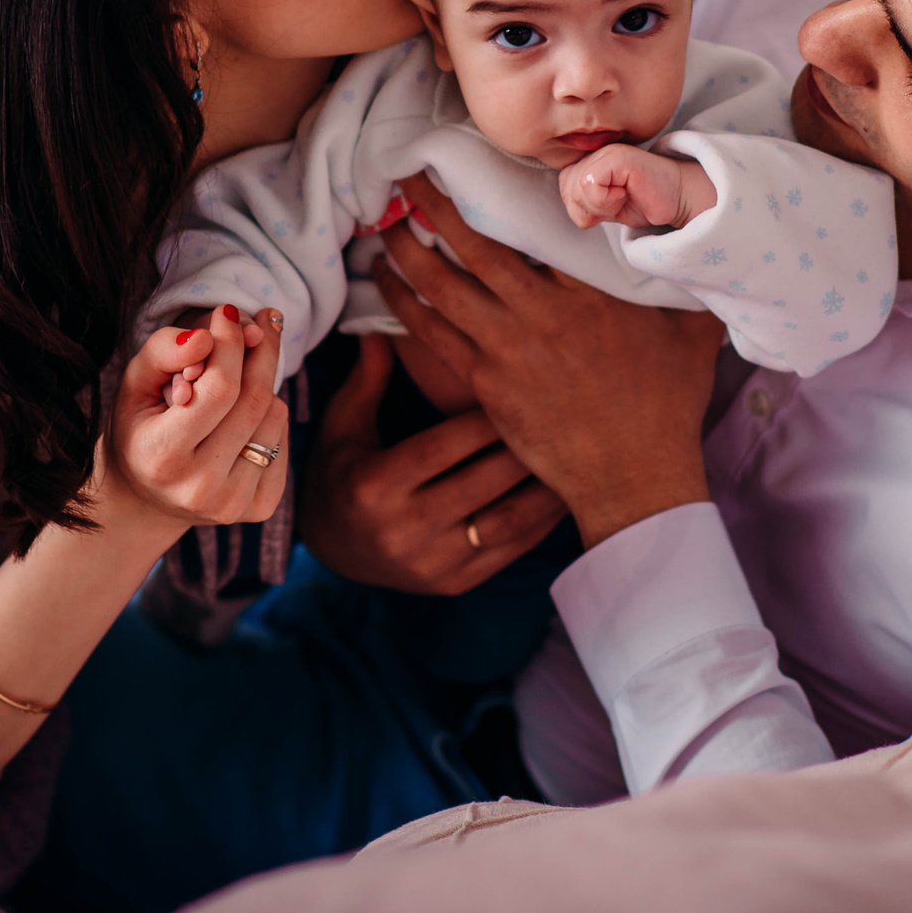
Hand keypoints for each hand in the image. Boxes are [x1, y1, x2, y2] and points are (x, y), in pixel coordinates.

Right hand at [102, 303, 289, 540]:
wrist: (144, 496)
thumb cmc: (139, 427)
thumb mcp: (135, 385)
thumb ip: (163, 351)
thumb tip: (209, 334)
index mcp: (161, 456)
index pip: (219, 389)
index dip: (230, 343)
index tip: (230, 311)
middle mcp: (199, 487)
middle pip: (254, 400)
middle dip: (261, 350)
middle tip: (260, 321)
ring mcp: (232, 503)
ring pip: (275, 416)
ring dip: (262, 385)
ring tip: (234, 382)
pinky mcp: (259, 509)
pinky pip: (283, 439)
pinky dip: (269, 416)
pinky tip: (242, 417)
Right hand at [298, 334, 568, 593]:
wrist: (333, 551)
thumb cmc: (340, 473)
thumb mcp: (342, 426)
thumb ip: (367, 380)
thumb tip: (381, 328)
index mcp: (374, 487)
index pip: (443, 446)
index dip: (485, 418)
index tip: (521, 386)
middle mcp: (403, 531)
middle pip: (482, 482)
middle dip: (524, 445)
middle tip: (563, 410)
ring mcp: (432, 564)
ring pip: (505, 521)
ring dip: (545, 487)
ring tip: (578, 449)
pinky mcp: (456, 583)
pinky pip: (511, 550)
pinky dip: (542, 521)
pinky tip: (564, 490)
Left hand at [375, 173, 723, 547]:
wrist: (635, 478)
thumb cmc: (667, 406)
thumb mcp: (694, 333)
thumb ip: (690, 281)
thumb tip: (708, 237)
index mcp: (590, 292)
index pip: (541, 224)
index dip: (504, 188)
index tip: (479, 160)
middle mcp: (543, 312)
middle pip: (476, 243)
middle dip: (435, 204)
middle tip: (409, 172)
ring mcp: (509, 348)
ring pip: (443, 285)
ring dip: (408, 248)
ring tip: (385, 220)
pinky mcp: (486, 382)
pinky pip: (432, 332)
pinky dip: (403, 301)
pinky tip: (384, 279)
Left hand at [558, 145, 719, 229]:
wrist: (678, 198)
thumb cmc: (643, 202)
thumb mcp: (604, 207)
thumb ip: (582, 200)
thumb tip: (570, 201)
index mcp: (590, 160)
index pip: (565, 187)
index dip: (584, 207)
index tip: (611, 203)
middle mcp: (596, 151)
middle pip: (569, 190)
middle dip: (592, 209)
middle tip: (620, 201)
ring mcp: (607, 151)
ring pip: (578, 189)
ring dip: (602, 205)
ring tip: (625, 196)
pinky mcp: (618, 157)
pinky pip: (591, 184)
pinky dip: (607, 200)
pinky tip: (627, 193)